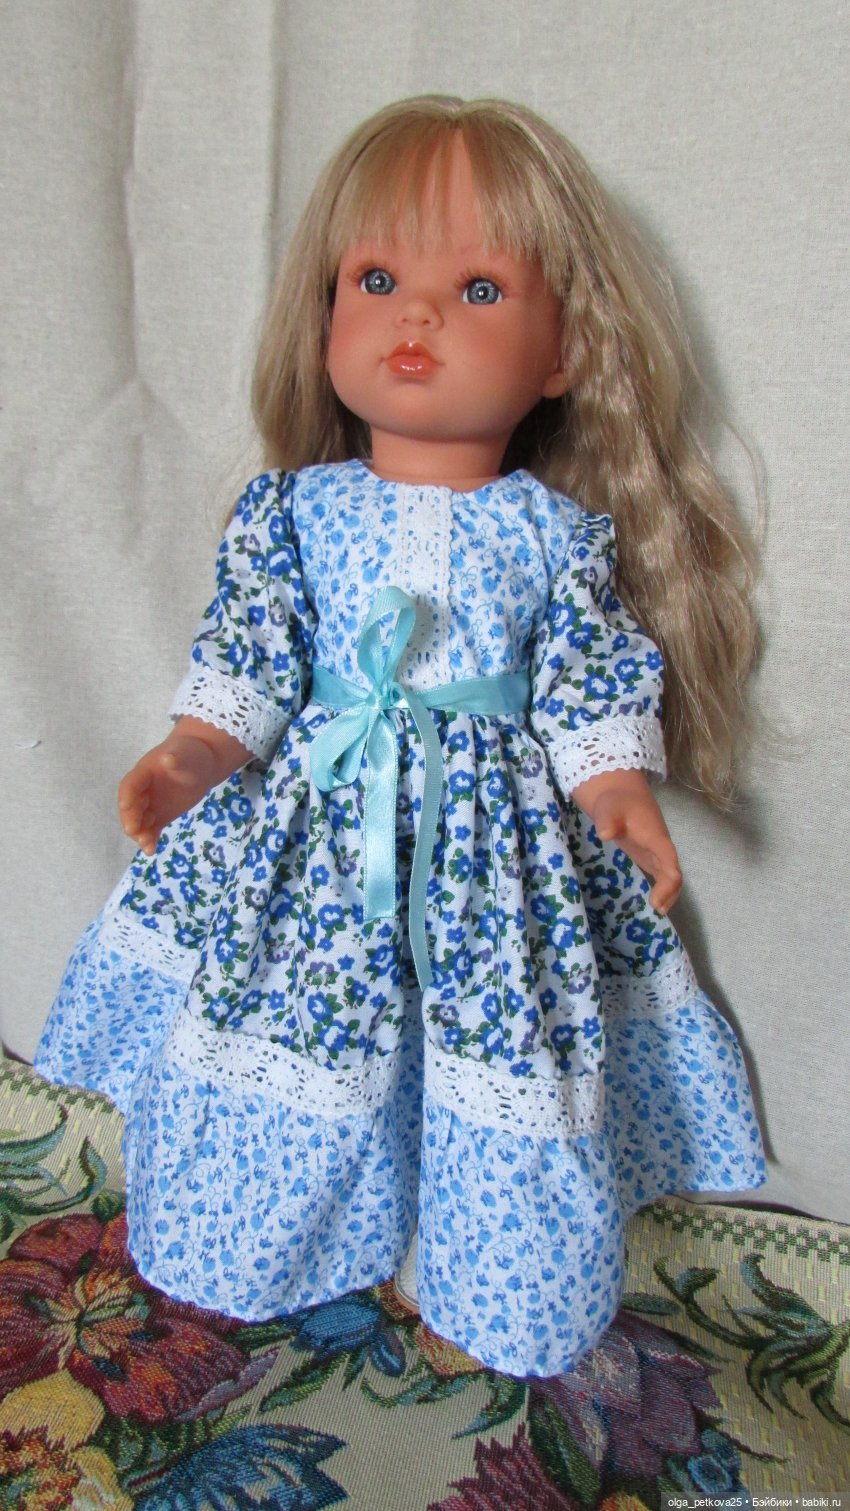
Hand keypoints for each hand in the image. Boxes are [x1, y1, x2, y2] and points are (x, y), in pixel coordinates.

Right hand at [117, 734, 220, 854]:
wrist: (200, 764)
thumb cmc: (189, 754)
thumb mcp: (185, 754)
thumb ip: (176, 758)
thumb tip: (168, 759)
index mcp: (143, 772)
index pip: (130, 785)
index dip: (127, 795)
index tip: (126, 806)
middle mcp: (142, 790)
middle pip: (131, 806)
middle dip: (130, 818)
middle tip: (133, 831)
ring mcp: (150, 804)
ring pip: (139, 821)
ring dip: (140, 833)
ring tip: (146, 845)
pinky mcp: (160, 816)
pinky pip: (151, 829)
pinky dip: (150, 839)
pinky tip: (151, 851)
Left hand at [572, 769, 682, 913]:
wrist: (622, 796)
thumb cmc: (616, 802)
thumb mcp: (608, 808)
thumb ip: (607, 820)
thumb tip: (605, 834)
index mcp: (654, 835)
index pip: (667, 855)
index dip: (669, 874)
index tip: (666, 888)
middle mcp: (661, 846)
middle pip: (673, 869)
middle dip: (670, 889)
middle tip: (657, 907)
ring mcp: (657, 853)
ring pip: (671, 875)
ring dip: (669, 892)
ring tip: (658, 910)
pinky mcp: (651, 857)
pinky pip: (663, 876)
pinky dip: (663, 889)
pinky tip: (656, 904)